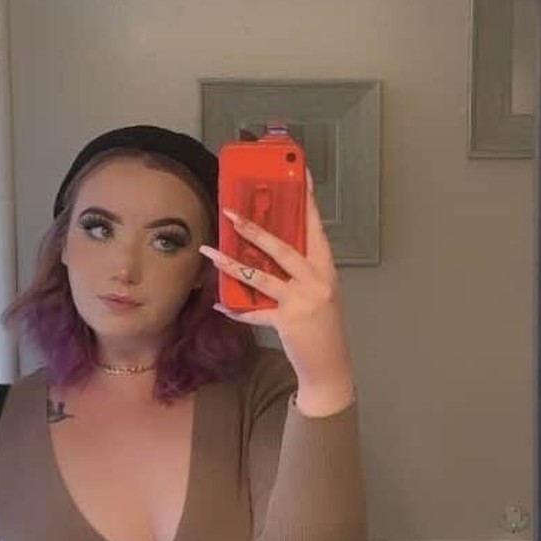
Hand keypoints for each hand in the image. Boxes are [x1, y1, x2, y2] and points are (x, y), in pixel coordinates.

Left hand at [199, 170, 355, 413]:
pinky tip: (220, 304)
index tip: (301, 175)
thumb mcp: (319, 292)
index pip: (315, 227)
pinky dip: (235, 310)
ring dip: (231, 264)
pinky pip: (254, 313)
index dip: (307, 201)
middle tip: (229, 213)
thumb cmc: (322, 327)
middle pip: (281, 248)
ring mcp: (302, 301)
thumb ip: (300, 271)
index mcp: (326, 268)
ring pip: (260, 277)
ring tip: (210, 252)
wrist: (330, 365)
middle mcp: (317, 281)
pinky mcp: (287, 322)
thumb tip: (268, 251)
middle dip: (253, 229)